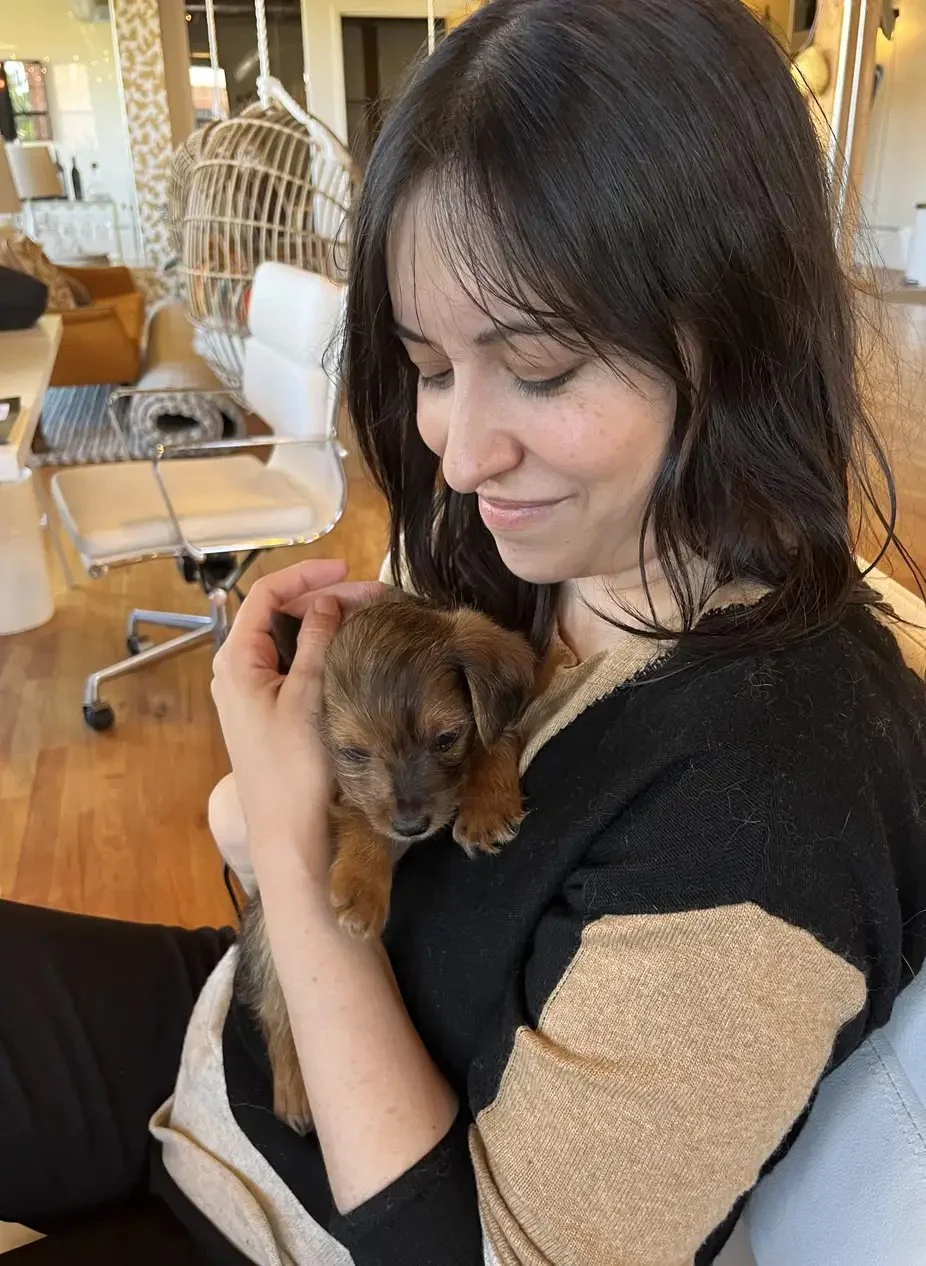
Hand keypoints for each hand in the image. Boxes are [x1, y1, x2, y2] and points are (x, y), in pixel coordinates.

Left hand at [211, 559, 383, 882]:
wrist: (290, 832)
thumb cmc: (295, 768)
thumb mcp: (309, 696)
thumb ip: (317, 641)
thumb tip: (327, 601)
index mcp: (236, 659)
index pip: (267, 595)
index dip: (307, 575)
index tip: (347, 570)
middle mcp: (237, 669)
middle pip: (278, 613)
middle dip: (323, 596)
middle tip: (372, 596)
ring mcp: (252, 690)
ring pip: (288, 637)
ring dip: (325, 621)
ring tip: (368, 615)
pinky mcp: (269, 709)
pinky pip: (293, 662)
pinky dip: (322, 648)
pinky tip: (352, 649)